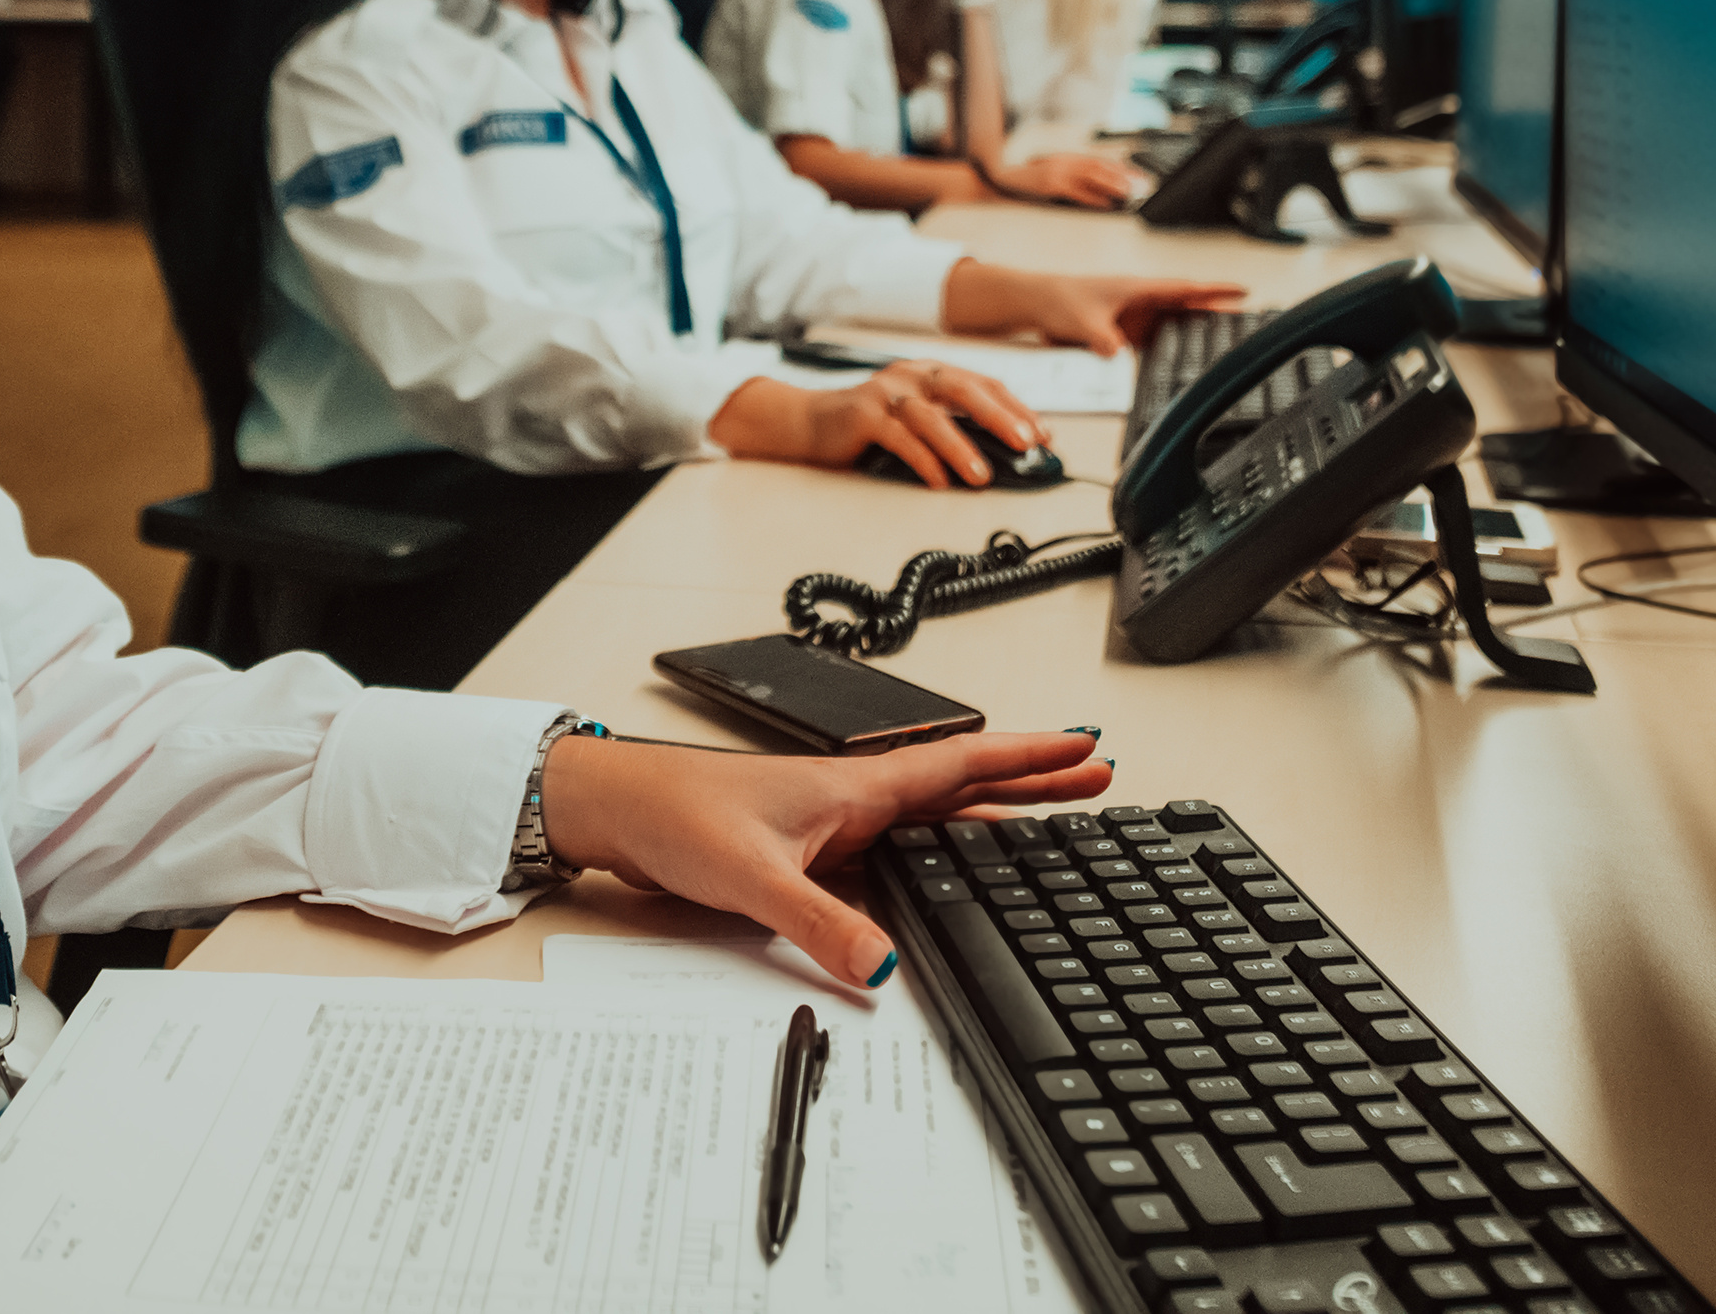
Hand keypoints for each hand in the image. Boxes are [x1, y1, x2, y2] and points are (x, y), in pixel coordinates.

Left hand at [537, 728, 1113, 987]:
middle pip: (965, 786)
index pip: (963, 765)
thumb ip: (820, 924)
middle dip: (1033, 779)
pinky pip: (901, 847)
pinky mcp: (815, 850)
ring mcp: (838, 824)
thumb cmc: (675, 816)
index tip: (1087, 745)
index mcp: (856, 788)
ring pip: (936, 816)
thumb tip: (882, 970)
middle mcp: (856, 799)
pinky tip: (956, 864)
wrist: (617, 811)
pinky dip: (943, 849)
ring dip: (993, 811)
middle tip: (1097, 774)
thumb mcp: (754, 877)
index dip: (1029, 756)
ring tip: (1053, 815)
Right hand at [711, 363, 1045, 488]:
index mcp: (929, 373)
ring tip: (982, 475)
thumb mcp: (917, 421)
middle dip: (1000, 417)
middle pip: (963, 390)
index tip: (1042, 436)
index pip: (983, 384)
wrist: (808, 423)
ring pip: (932, 416)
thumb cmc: (868, 426)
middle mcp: (910, 375)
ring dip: (961, 446)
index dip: (1016, 408)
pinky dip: (923, 460)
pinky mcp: (862, 415)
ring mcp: (885, 393)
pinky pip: (899, 437)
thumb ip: (952, 428)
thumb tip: (1003, 456)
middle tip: (1027, 443)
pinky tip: (939, 480)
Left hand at [941, 262, 1244, 354]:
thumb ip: (1101, 338)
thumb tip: (1117, 352)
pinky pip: (1156, 337)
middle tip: (1247, 317)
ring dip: (1197, 328)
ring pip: (1174, 322)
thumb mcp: (1082, 321)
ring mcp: (1134, 315)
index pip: (1184, 289)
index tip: (1242, 291)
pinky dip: (1173, 344)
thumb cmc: (1057, 299)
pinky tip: (1184, 356)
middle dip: (1217, 310)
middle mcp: (1141, 300)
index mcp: (1137, 289)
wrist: (1035, 301)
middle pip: (1188, 305)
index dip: (1214, 291)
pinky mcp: (1125, 330)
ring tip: (1226, 337)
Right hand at [989, 148, 1142, 209]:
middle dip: (1122, 176)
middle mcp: (1063, 161)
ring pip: (1092, 176)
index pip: (1099, 161)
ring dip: (1112, 185)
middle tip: (1139, 185)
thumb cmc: (1025, 183)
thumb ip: (1070, 177)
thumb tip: (1098, 190)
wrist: (999, 180)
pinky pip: (1078, 192)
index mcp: (1065, 158)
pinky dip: (1094, 198)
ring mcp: (1057, 172)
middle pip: (1099, 166)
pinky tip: (1106, 204)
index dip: (1120, 168)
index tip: (1137, 176)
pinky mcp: (1051, 185)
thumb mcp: (1049, 174)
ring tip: (1128, 193)